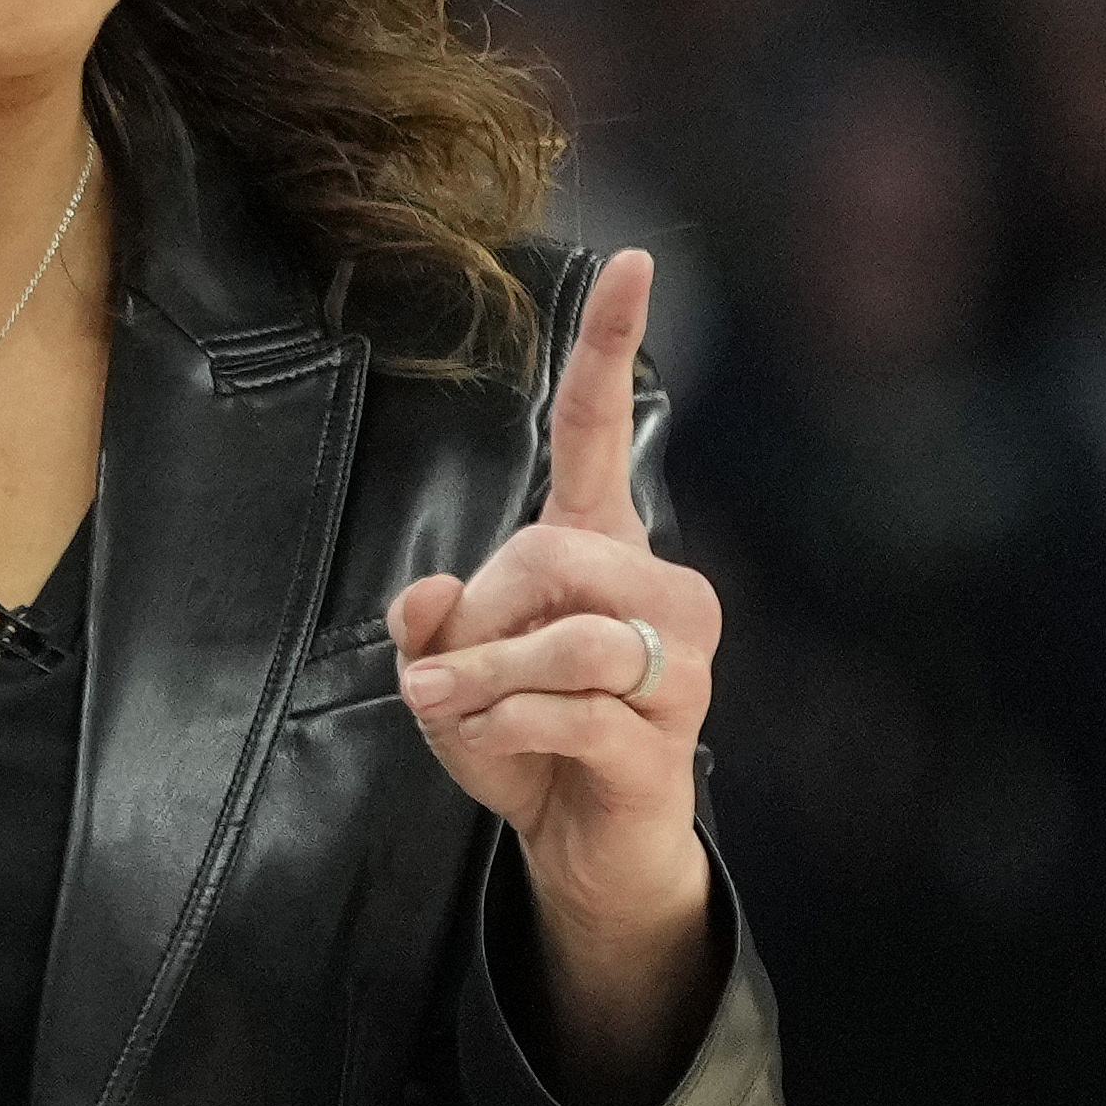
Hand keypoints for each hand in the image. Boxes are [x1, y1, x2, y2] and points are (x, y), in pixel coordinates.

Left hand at [393, 249, 721, 1096]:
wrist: (587, 846)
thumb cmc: (525, 739)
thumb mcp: (449, 675)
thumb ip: (431, 623)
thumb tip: (428, 591)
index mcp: (606, 550)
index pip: (602, 429)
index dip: (611, 346)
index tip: (629, 260)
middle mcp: (662, 591)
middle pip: (554, 552)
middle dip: (479, 614)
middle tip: (444, 670)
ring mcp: (677, 667)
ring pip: (568, 637)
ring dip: (482, 678)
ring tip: (446, 707)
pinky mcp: (665, 741)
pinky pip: (570, 711)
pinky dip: (503, 724)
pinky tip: (487, 741)